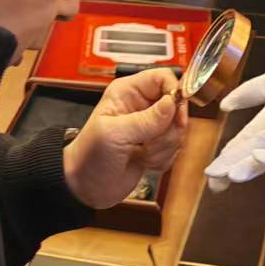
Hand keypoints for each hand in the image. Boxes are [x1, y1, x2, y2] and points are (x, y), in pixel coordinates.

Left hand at [64, 68, 188, 208]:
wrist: (87, 187)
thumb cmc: (90, 156)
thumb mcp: (115, 134)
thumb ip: (146, 119)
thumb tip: (172, 102)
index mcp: (128, 92)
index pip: (163, 78)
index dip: (175, 94)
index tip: (177, 117)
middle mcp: (142, 105)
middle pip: (176, 106)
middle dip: (168, 130)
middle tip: (150, 143)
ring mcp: (150, 126)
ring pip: (177, 129)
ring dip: (164, 148)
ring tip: (143, 154)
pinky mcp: (156, 145)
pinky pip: (175, 148)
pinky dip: (163, 159)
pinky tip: (145, 162)